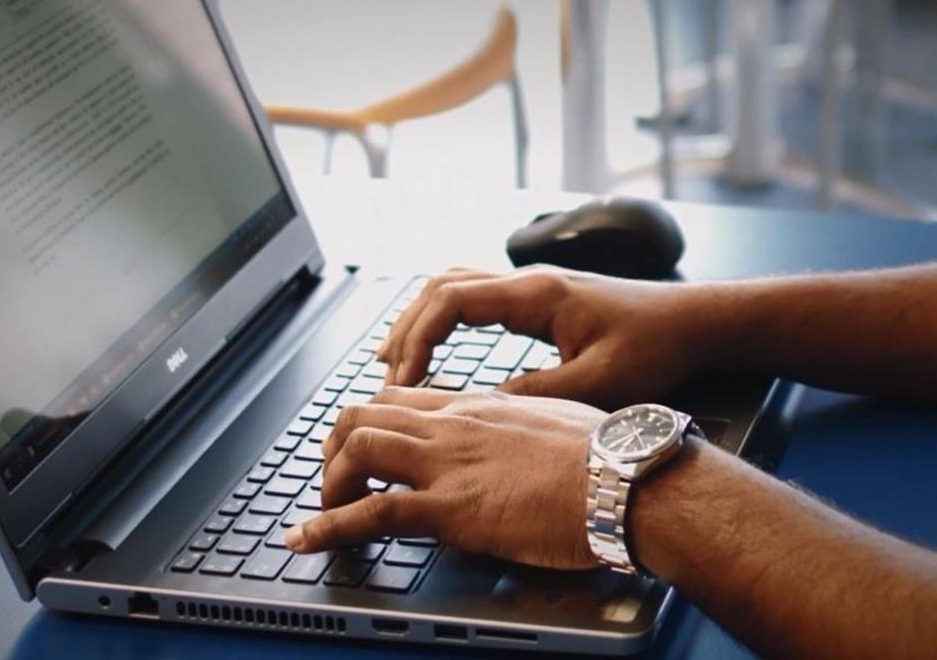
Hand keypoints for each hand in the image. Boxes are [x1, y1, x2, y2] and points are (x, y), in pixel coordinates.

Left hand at [283, 387, 604, 569]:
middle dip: (335, 447)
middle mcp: (455, 425)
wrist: (630, 479)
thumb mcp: (559, 424)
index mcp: (482, 405)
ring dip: (329, 482)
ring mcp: (449, 463)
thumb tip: (518, 444)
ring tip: (324, 511)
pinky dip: (328, 527)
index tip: (360, 445)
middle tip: (333, 478)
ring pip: (357, 448)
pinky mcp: (451, 507)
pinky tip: (306, 540)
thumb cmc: (610, 458)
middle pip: (365, 413)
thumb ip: (524, 428)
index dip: (370, 419)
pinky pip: (372, 511)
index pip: (403, 397)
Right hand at [379, 266, 734, 408]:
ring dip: (421, 320)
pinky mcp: (541, 301)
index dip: (418, 338)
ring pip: (455, 286)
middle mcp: (529, 282)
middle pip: (442, 287)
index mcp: (537, 294)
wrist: (694, 324)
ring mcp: (534, 288)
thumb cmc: (657, 348)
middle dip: (407, 329)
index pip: (452, 301)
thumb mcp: (599, 383)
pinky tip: (438, 347)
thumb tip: (481, 408)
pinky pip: (476, 299)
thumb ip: (538, 394)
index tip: (403, 379)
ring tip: (394, 361)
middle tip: (386, 375)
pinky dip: (446, 320)